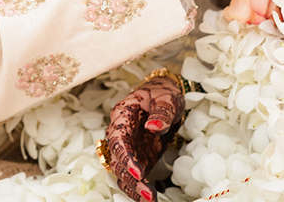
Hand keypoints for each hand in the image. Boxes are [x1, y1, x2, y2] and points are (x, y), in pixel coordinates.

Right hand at [104, 72, 183, 201]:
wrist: (164, 96)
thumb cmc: (163, 93)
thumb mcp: (167, 97)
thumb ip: (161, 112)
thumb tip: (154, 127)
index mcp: (122, 116)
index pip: (118, 139)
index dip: (125, 156)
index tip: (138, 171)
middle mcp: (120, 134)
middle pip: (117, 160)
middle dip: (130, 178)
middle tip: (147, 194)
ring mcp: (128, 148)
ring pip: (122, 172)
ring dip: (133, 187)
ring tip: (149, 200)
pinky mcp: (138, 157)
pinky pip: (134, 175)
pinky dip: (139, 188)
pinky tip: (149, 199)